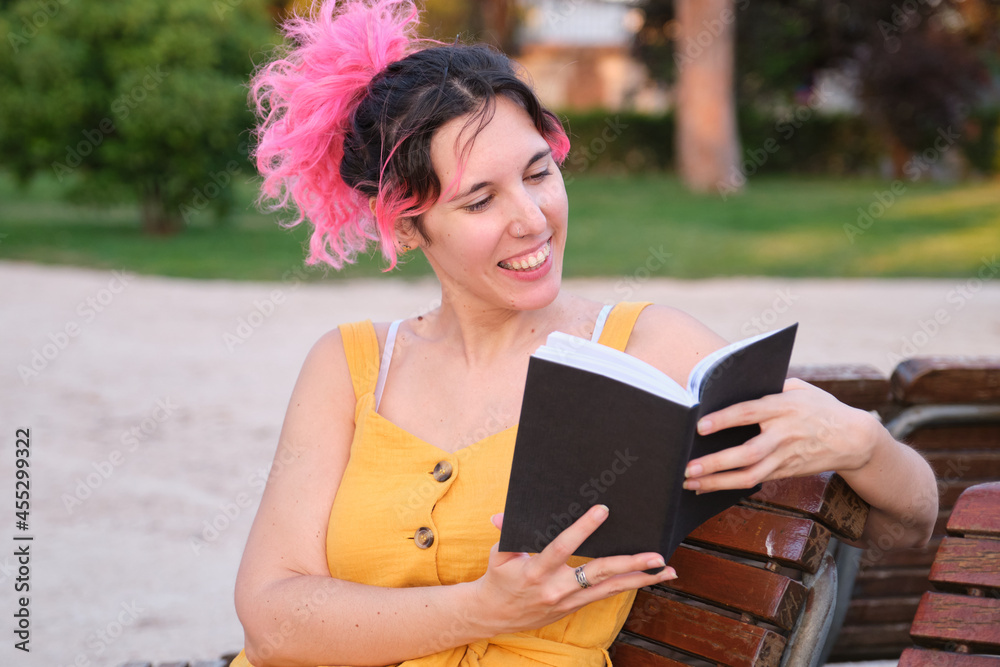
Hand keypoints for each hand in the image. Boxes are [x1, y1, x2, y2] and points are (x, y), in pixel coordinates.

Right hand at [471, 506, 676, 634]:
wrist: (494, 615)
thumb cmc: (499, 579)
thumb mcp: (500, 554)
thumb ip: (508, 533)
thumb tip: (503, 516)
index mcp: (536, 572)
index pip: (562, 547)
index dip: (582, 529)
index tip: (602, 511)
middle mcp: (557, 589)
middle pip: (598, 574)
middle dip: (629, 563)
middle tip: (656, 554)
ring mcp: (569, 601)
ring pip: (611, 589)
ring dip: (641, 579)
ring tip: (666, 570)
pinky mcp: (575, 607)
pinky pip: (606, 595)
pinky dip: (629, 585)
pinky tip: (650, 578)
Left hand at [682, 378, 879, 492]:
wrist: (854, 438)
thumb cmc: (820, 407)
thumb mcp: (800, 389)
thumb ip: (771, 386)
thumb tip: (737, 383)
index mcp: (783, 407)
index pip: (748, 412)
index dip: (724, 419)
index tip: (700, 426)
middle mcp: (783, 434)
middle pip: (747, 453)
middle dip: (715, 462)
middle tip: (688, 467)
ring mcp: (784, 457)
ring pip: (749, 475)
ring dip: (717, 482)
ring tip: (690, 482)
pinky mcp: (785, 471)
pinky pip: (755, 481)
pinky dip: (729, 486)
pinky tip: (707, 486)